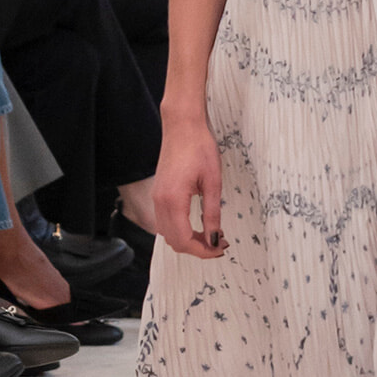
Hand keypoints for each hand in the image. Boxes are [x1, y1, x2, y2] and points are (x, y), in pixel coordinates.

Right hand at [154, 118, 227, 257]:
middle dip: (196, 248)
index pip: (184, 240)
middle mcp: (160, 202)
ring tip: (210, 236)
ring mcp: (156, 197)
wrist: (183, 126)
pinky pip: (165, 221)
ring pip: (167, 233)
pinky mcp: (158, 193)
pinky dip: (180, 229)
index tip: (220, 249)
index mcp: (173, 200)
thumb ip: (212, 214)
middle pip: (173, 241)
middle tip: (218, 244)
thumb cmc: (199, 147)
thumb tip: (214, 237)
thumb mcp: (213, 183)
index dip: (203, 250)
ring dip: (187, 240)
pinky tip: (196, 225)